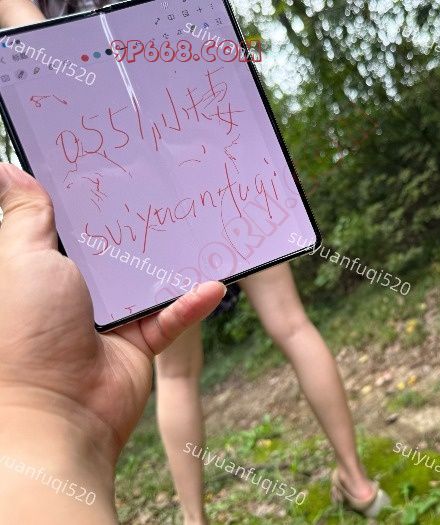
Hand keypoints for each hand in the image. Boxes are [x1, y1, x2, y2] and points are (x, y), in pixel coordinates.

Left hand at [0, 163, 224, 521]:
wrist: (56, 413)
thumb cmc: (26, 334)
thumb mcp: (21, 261)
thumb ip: (24, 217)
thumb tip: (7, 170)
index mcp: (44, 269)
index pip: (73, 225)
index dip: (91, 197)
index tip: (116, 164)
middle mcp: (78, 291)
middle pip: (117, 249)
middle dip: (139, 224)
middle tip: (169, 185)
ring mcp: (111, 318)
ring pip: (149, 281)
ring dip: (172, 262)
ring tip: (201, 226)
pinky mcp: (139, 343)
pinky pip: (171, 318)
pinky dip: (190, 304)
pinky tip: (213, 284)